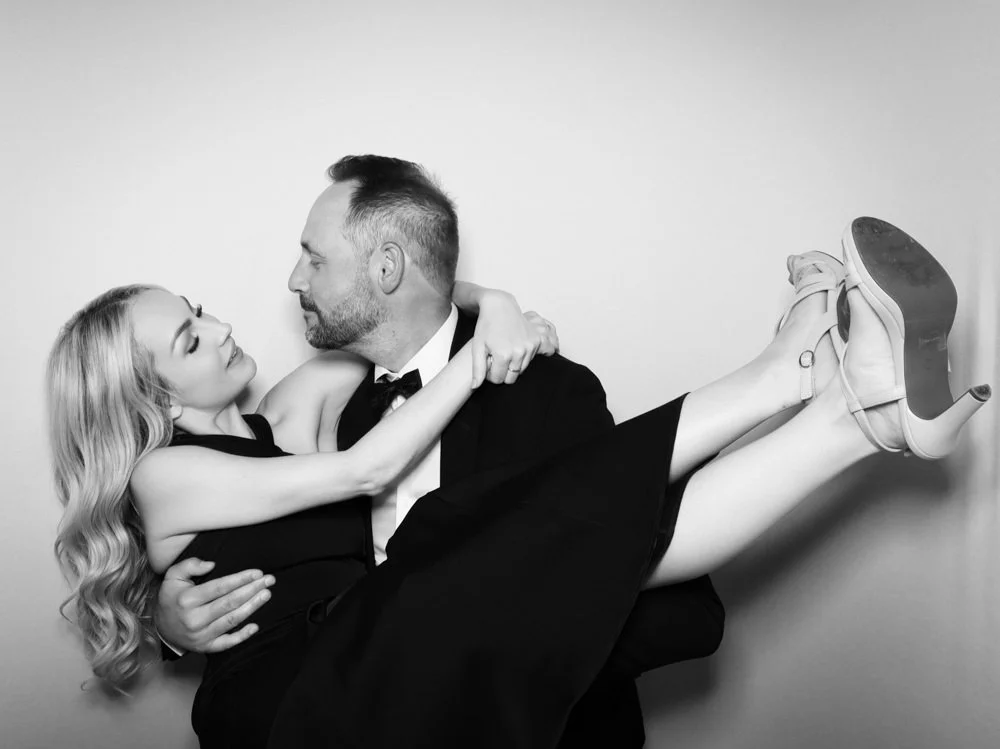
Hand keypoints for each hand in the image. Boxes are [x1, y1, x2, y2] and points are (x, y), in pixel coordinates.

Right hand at [154, 558, 274, 653]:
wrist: (162, 629)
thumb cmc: (172, 598)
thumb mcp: (173, 577)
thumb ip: (190, 565)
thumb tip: (211, 564)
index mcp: (187, 600)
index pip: (219, 587)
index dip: (240, 579)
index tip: (257, 572)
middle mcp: (194, 619)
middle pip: (229, 603)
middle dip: (252, 590)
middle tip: (270, 580)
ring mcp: (201, 635)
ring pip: (231, 620)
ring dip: (252, 607)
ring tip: (266, 594)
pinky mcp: (205, 647)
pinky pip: (226, 643)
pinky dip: (241, 636)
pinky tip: (256, 626)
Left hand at [470, 291, 559, 386]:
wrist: (500, 306)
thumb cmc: (486, 325)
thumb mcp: (478, 347)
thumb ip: (477, 369)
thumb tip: (475, 387)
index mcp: (503, 355)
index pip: (498, 380)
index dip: (491, 374)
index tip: (488, 363)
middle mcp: (519, 352)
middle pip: (511, 378)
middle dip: (502, 371)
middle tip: (496, 358)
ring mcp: (529, 346)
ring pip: (521, 370)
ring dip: (512, 364)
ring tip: (504, 350)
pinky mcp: (536, 341)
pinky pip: (530, 360)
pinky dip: (522, 357)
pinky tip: (514, 347)